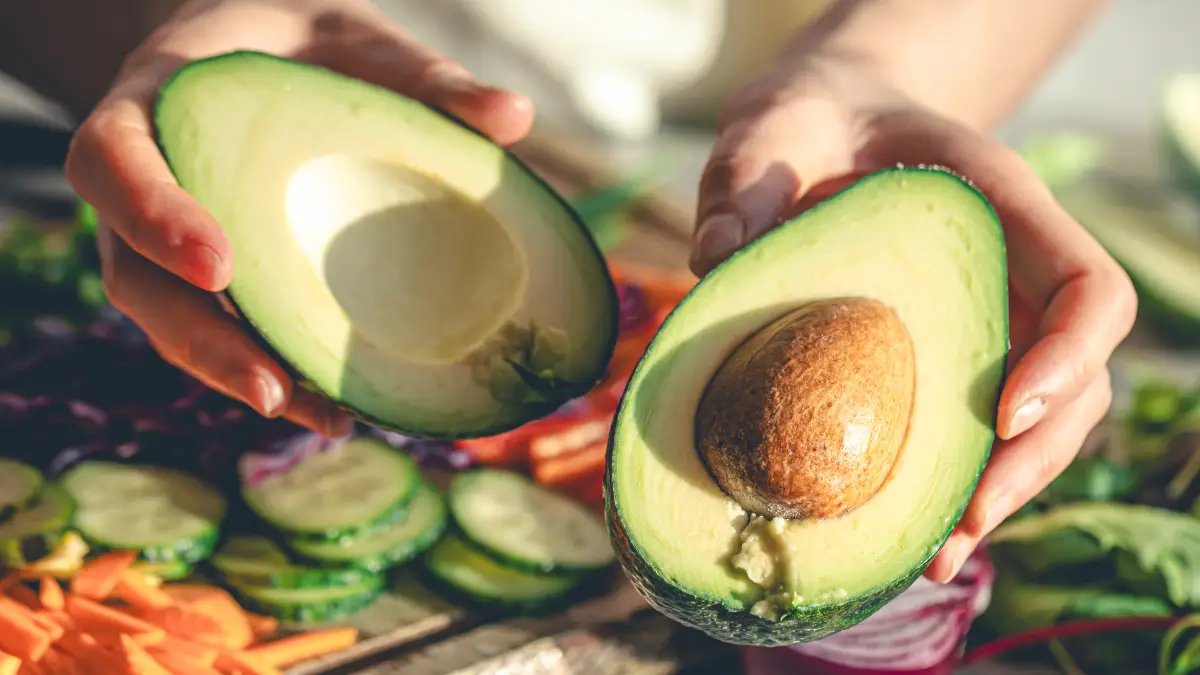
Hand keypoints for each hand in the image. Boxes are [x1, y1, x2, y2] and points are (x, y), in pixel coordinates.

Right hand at [64, 0, 534, 435]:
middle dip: (198, 338)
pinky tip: (332, 406)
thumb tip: (514, 116)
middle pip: (132, 273)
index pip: (111, 157)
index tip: (219, 266)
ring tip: (320, 417)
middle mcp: (144, 179)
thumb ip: (426, 76)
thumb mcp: (362, 42)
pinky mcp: (206, 277)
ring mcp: (164, 237)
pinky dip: (268, 369)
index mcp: (160, 100)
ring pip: (169, 321)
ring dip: (235, 375)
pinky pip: (219, 330)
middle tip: (271, 387)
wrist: (276, 56)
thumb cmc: (312, 46)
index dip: (151, 214)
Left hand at [690, 54, 1136, 581]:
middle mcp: (1012, 274)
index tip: (1004, 415)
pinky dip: (951, 486)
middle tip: (961, 526)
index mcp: (1001, 208)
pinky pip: (974, 430)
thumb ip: (744, 185)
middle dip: (1032, 461)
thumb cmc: (800, 128)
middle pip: (1078, 380)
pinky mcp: (947, 360)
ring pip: (1039, 423)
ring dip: (999, 495)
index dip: (1068, 356)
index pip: (1087, 286)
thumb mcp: (766, 137)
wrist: (815, 133)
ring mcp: (988, 321)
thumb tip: (714, 258)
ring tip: (935, 557)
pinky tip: (905, 535)